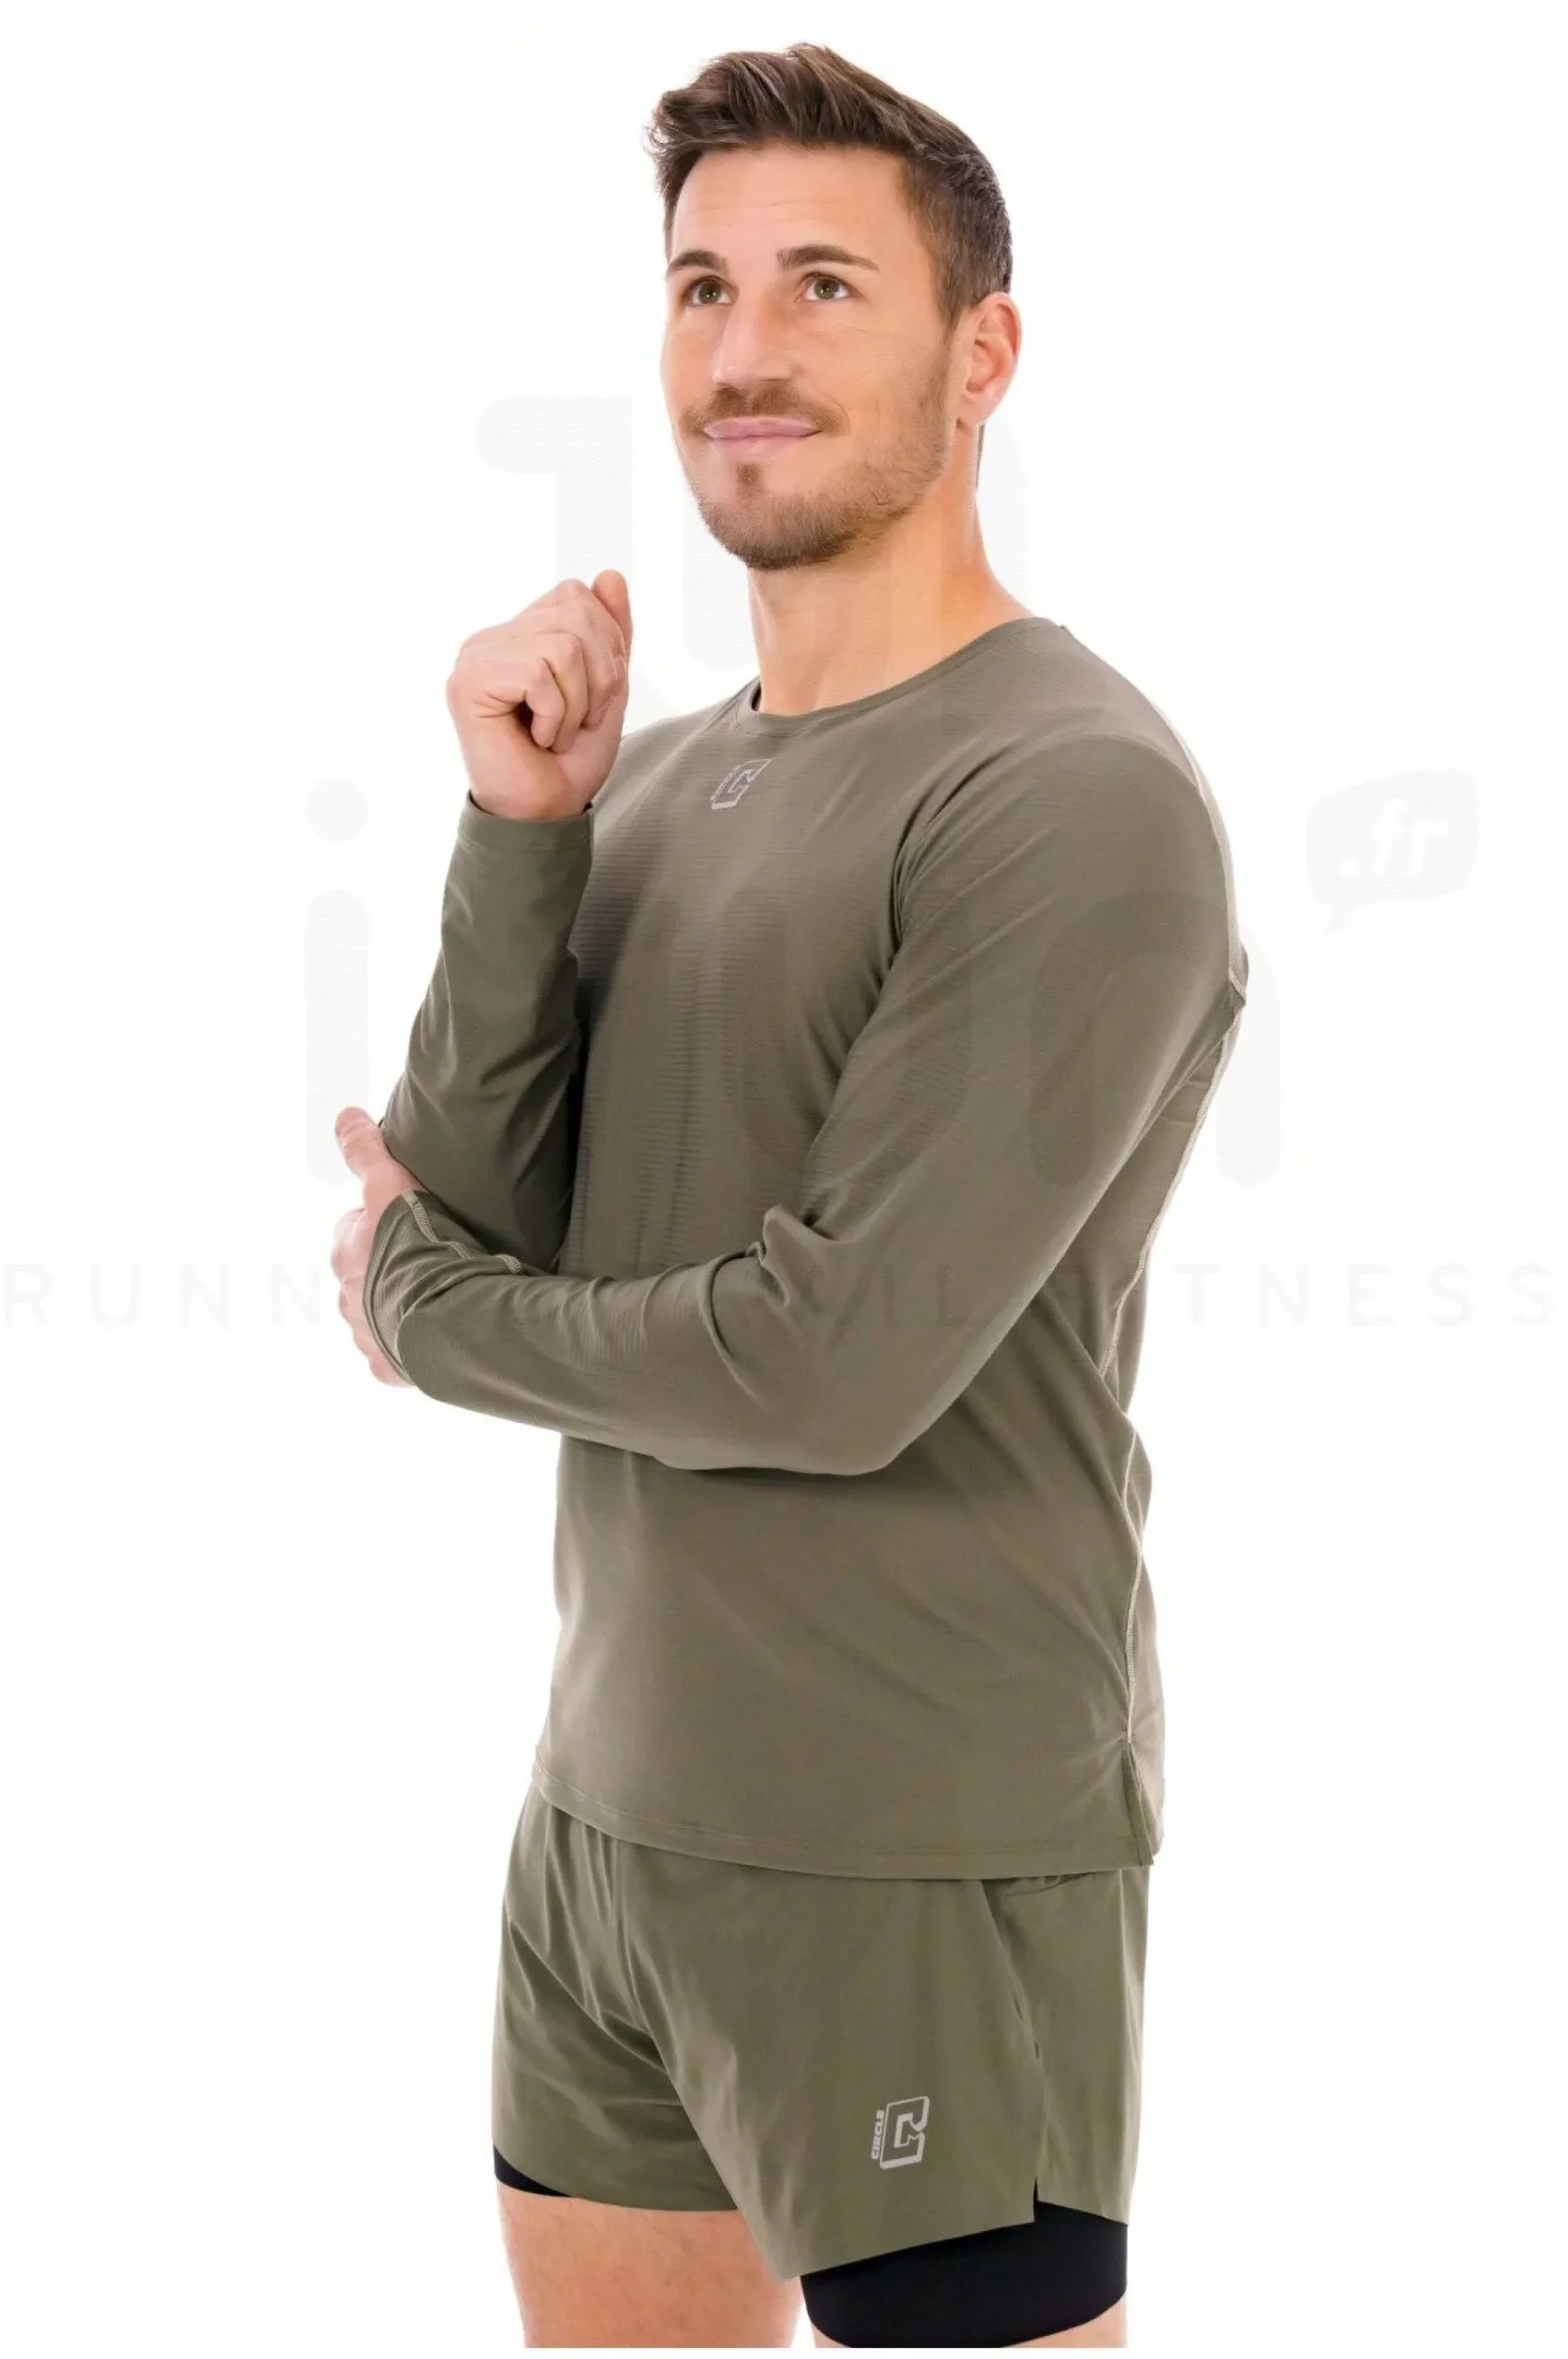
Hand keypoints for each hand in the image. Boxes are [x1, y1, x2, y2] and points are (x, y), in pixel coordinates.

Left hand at [331, 1105, 420, 1384]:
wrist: (447, 1312)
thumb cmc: (418, 1246)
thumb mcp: (390, 1184)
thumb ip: (366, 1150)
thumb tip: (343, 1114)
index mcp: (346, 1253)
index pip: (354, 1230)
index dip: (382, 1223)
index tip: (411, 1222)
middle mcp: (346, 1298)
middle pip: (366, 1274)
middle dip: (389, 1267)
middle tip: (431, 1259)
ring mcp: (367, 1336)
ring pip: (379, 1316)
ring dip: (402, 1306)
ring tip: (442, 1296)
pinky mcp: (390, 1368)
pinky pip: (397, 1357)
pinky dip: (413, 1348)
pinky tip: (439, 1335)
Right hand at [447, 569, 632, 819]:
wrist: (543, 813)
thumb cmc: (568, 761)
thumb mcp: (606, 690)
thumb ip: (611, 634)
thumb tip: (610, 574)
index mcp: (520, 634)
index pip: (577, 595)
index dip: (605, 646)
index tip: (592, 698)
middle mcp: (492, 638)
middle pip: (575, 612)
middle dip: (598, 676)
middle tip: (577, 721)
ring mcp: (475, 657)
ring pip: (562, 645)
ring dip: (576, 703)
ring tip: (554, 733)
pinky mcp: (467, 682)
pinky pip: (538, 672)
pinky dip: (554, 715)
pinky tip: (536, 739)